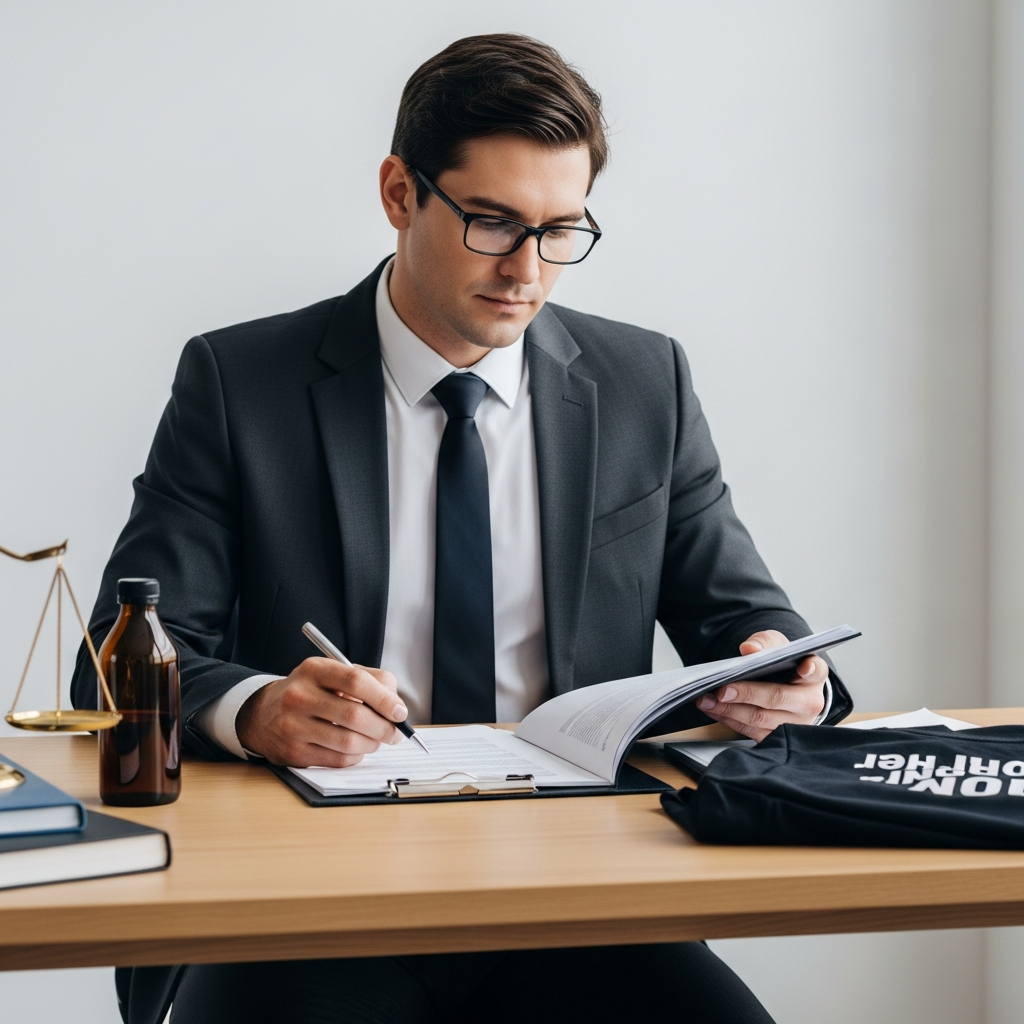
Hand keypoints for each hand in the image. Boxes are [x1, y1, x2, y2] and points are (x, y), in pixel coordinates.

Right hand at [236, 658, 408, 767]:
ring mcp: (293, 726)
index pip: (356, 681)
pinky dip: (356, 756)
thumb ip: (369, 680)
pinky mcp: (292, 752)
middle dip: (384, 727)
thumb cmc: (310, 692)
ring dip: (372, 744)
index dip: (384, 699)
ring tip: (377, 739)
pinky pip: (337, 760)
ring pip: (348, 742)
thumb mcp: (333, 673)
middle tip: (395, 732)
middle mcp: (300, 696)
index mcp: (314, 670)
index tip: (400, 712)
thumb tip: (396, 704)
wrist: (263, 714)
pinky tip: (357, 749)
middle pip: (354, 715)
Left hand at [695, 629, 827, 741]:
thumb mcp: (775, 646)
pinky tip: (713, 709)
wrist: (782, 685)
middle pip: (777, 698)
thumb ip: (764, 643)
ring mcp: (795, 725)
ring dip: (729, 709)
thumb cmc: (781, 665)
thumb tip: (748, 649)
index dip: (809, 669)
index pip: (815, 671)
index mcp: (814, 676)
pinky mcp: (778, 738)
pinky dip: (728, 719)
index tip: (804, 667)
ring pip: (760, 719)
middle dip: (746, 694)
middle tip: (722, 689)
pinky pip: (750, 732)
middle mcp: (809, 703)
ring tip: (707, 699)